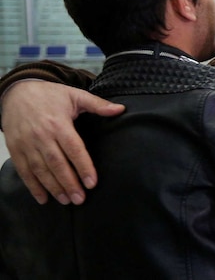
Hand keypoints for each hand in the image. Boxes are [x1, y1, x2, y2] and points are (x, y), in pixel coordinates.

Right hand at [1, 81, 123, 204]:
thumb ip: (97, 104)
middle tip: (80, 199)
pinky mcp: (15, 149)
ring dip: (53, 187)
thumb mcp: (75, 95)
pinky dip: (32, 186)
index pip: (74, 149)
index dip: (83, 166)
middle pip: (57, 163)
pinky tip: (43, 198)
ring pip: (40, 170)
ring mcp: (26, 144)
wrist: (17, 92)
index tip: (92, 183)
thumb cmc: (49, 95)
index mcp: (58, 124)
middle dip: (69, 183)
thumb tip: (120, 110)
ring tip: (66, 201)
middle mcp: (41, 136)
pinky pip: (23, 171)